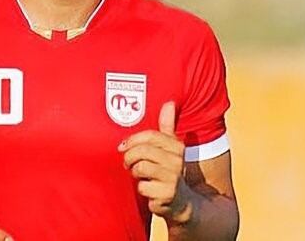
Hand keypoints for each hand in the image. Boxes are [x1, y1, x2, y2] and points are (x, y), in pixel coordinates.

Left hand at [118, 101, 191, 221]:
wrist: (181, 201)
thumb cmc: (169, 169)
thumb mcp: (171, 146)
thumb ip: (167, 125)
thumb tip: (170, 102)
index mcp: (177, 146)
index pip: (150, 136)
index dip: (132, 140)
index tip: (123, 146)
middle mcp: (177, 161)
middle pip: (142, 151)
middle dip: (129, 157)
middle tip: (128, 162)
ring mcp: (173, 179)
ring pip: (140, 168)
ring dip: (134, 172)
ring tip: (138, 174)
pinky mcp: (166, 195)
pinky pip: (142, 187)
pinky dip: (141, 188)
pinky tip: (147, 189)